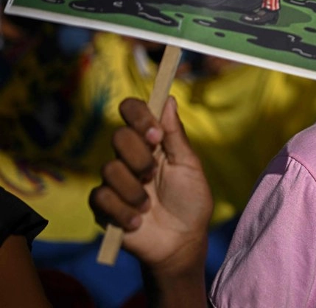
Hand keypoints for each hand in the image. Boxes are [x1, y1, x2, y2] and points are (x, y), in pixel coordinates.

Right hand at [89, 97, 212, 278]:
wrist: (182, 241)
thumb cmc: (191, 200)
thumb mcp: (189, 165)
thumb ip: (176, 135)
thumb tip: (168, 99)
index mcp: (151, 142)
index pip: (133, 112)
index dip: (139, 116)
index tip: (156, 134)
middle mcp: (129, 157)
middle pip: (119, 137)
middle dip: (140, 157)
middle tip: (153, 174)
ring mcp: (114, 181)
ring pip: (110, 169)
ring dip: (135, 190)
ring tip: (149, 206)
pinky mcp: (103, 206)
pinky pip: (101, 197)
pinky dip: (123, 211)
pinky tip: (138, 221)